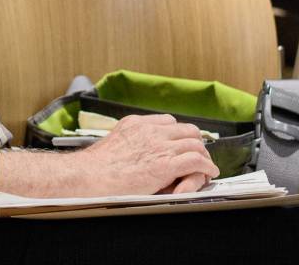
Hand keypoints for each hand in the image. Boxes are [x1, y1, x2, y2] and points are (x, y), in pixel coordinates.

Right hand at [75, 113, 217, 194]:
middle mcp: (149, 131)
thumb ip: (132, 142)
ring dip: (204, 156)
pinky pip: (196, 161)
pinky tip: (209, 172)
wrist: (89, 176)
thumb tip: (142, 153)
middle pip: (187, 130)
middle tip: (199, 155)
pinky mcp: (166, 165)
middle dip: (196, 142)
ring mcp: (159, 147)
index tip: (182, 143)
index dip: (179, 133)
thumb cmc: (96, 167)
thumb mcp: (114, 143)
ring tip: (207, 166)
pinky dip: (207, 166)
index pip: (168, 121)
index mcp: (135, 123)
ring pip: (195, 144)